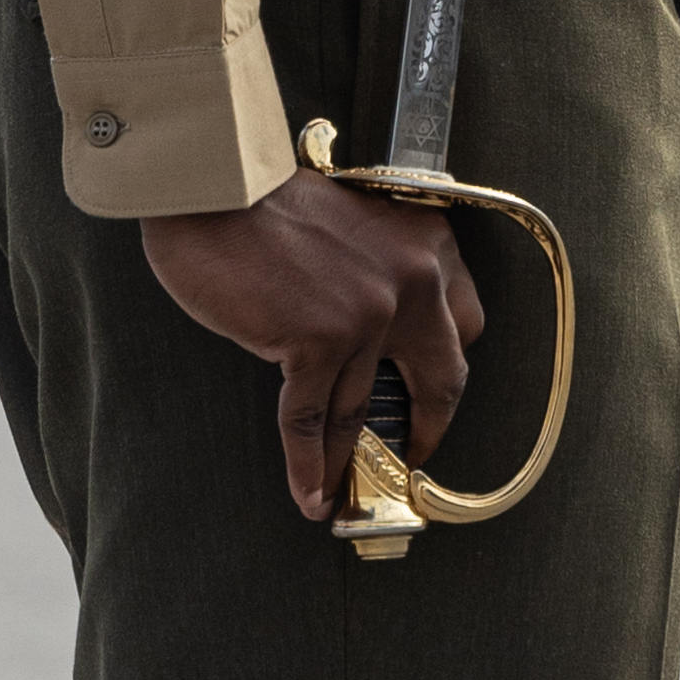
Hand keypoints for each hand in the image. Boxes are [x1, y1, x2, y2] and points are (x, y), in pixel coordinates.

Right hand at [142, 170, 484, 519]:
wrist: (218, 185)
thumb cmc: (271, 202)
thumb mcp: (358, 224)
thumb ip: (381, 274)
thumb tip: (378, 350)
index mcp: (428, 242)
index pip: (462, 324)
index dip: (444, 372)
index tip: (429, 400)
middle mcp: (413, 278)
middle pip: (441, 378)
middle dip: (426, 428)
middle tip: (408, 457)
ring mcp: (369, 312)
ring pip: (365, 410)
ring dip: (352, 459)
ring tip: (345, 491)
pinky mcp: (320, 340)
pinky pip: (313, 421)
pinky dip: (308, 467)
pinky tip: (309, 493)